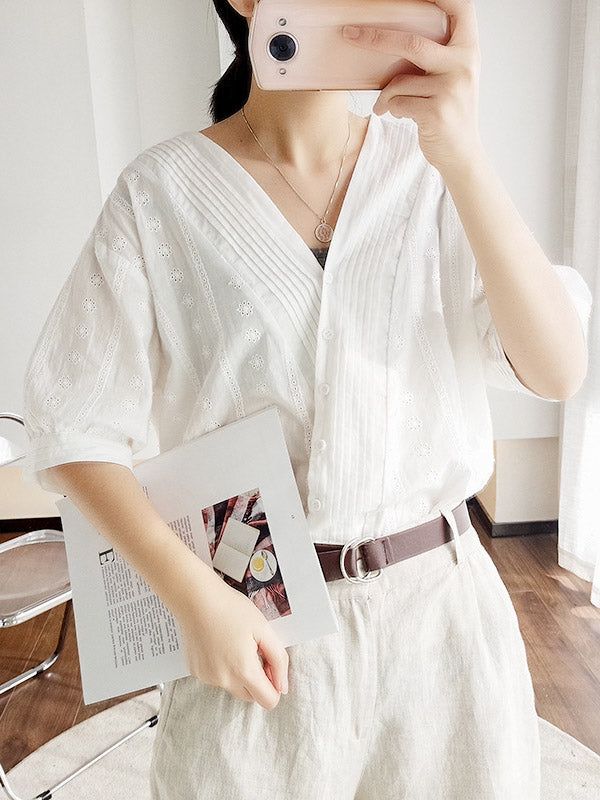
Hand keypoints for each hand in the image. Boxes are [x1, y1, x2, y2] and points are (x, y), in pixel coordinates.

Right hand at [178, 575, 288, 709]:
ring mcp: (207, 678)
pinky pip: (217, 679)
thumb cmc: (231, 609)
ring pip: (233, 687)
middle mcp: (224, 680)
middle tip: (255, 652)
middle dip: (257, 681)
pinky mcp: (196, 672)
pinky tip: (220, 645)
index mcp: (243, 670)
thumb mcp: (264, 629)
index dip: (275, 686)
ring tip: (235, 644)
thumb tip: (282, 686)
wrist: (196, 598)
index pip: (268, 701)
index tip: (270, 666)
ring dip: (239, 675)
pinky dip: (222, 668)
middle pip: (250, 697)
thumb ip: (279, 660)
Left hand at [342, 0, 482, 173]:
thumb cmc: (451, 112)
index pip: (459, 7)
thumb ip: (436, 56)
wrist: (462, 154)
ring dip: (385, 94)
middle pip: (411, 43)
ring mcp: (451, 89)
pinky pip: (398, 102)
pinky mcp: (436, 112)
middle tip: (349, 34)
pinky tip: (396, 113)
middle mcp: (463, 65)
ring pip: (399, 81)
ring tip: (386, 103)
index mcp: (469, 49)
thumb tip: (392, 38)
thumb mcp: (452, 77)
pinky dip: (390, 108)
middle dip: (375, 38)